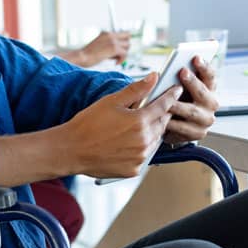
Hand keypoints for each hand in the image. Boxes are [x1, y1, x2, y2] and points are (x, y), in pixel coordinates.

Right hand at [56, 73, 180, 178]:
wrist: (71, 150)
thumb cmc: (88, 124)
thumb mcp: (111, 101)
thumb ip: (136, 90)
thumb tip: (154, 77)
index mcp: (140, 122)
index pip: (164, 106)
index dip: (171, 96)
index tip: (177, 90)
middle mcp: (144, 141)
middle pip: (162, 124)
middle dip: (162, 114)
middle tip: (157, 108)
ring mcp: (140, 158)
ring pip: (155, 141)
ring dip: (153, 131)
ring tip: (141, 125)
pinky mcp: (134, 170)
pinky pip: (145, 156)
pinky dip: (142, 148)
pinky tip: (131, 142)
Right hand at [79, 30, 130, 65]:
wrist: (82, 57)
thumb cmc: (87, 55)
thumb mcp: (99, 46)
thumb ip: (109, 46)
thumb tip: (120, 51)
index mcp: (106, 33)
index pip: (122, 33)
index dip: (123, 41)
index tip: (119, 50)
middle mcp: (110, 34)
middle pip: (128, 36)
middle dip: (125, 46)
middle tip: (118, 54)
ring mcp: (113, 41)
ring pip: (128, 45)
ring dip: (123, 53)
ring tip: (114, 59)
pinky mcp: (114, 48)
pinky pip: (125, 54)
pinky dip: (122, 60)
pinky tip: (115, 63)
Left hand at [164, 56, 219, 145]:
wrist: (174, 126)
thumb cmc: (174, 99)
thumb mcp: (176, 86)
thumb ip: (176, 76)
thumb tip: (158, 72)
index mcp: (209, 88)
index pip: (210, 75)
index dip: (204, 66)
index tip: (195, 57)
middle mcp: (211, 103)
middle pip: (203, 92)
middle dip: (192, 81)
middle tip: (182, 71)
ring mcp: (205, 120)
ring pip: (192, 111)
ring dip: (179, 104)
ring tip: (167, 99)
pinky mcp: (197, 134)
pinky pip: (183, 128)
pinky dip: (171, 122)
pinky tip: (161, 117)